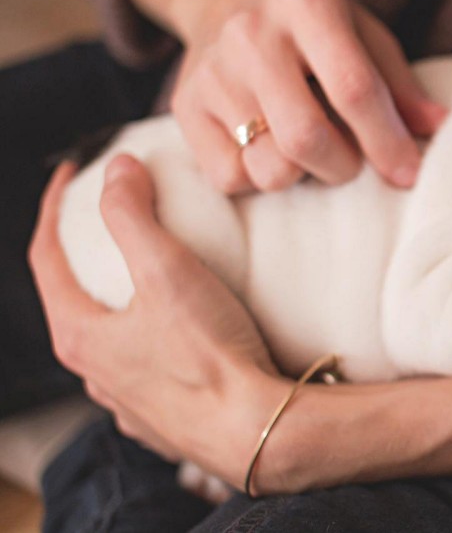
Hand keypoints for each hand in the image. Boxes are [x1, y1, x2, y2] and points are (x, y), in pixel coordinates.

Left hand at [30, 157, 451, 491]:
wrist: (257, 430)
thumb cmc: (210, 354)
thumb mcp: (168, 270)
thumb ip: (135, 215)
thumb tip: (118, 169)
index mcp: (80, 336)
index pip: (45, 258)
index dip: (54, 208)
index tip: (73, 175)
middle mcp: (94, 374)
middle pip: (75, 301)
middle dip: (88, 257)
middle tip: (113, 223)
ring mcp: (128, 402)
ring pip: (112, 341)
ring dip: (122, 304)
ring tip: (152, 278)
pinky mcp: (165, 420)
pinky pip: (148, 372)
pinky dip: (154, 342)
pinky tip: (182, 335)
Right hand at [129, 0, 445, 192]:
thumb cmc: (313, 24)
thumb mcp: (364, 33)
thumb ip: (399, 85)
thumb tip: (439, 130)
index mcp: (307, 4)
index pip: (353, 89)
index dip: (386, 141)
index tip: (407, 173)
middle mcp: (251, 34)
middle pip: (306, 138)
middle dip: (343, 166)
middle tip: (352, 160)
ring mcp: (212, 73)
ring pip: (268, 167)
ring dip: (302, 175)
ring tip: (308, 148)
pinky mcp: (184, 108)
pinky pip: (229, 178)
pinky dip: (258, 177)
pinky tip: (268, 148)